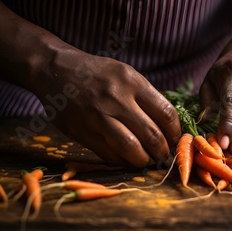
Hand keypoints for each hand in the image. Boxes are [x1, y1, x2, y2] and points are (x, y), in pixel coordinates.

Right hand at [35, 48, 181, 166]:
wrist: (56, 70)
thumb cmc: (98, 74)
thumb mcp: (126, 75)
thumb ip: (146, 98)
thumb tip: (168, 129)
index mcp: (132, 82)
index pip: (166, 114)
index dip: (175, 132)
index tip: (175, 139)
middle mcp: (116, 99)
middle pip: (151, 135)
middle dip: (162, 151)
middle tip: (162, 155)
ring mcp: (97, 117)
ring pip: (130, 149)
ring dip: (143, 160)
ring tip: (145, 159)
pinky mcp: (81, 132)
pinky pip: (108, 154)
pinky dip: (121, 160)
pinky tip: (124, 157)